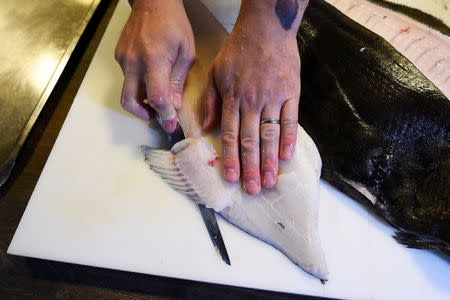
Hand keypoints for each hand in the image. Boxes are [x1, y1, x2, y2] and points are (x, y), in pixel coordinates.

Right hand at [115, 0, 194, 131]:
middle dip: (143, 115)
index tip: (170, 124)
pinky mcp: (119, 57)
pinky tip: (150, 78)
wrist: (152, 2)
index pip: (156, 97)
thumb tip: (174, 104)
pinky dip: (138, 85)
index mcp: (154, 59)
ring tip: (157, 97)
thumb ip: (178, 81)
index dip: (164, 115)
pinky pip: (127, 79)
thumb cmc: (173, 23)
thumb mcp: (186, 52)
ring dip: (141, 100)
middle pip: (130, 101)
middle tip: (157, 116)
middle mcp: (134, 61)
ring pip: (127, 91)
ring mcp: (124, 59)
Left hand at [202, 5, 301, 194]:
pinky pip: (291, 119)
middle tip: (253, 189)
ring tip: (270, 180)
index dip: (230, 158)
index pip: (229, 135)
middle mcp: (252, 101)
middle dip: (251, 168)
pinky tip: (288, 156)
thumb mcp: (216, 72)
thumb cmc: (238, 49)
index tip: (232, 178)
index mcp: (232, 98)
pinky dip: (289, 138)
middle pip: (250, 140)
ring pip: (270, 134)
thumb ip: (211, 101)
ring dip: (270, 160)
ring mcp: (273, 97)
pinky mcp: (292, 92)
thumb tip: (207, 127)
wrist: (266, 27)